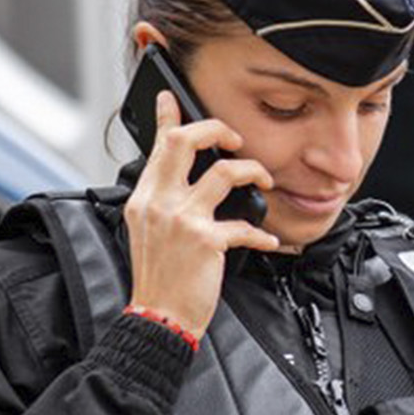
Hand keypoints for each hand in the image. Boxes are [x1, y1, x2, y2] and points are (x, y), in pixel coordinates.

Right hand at [125, 90, 279, 333]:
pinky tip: (269, 240)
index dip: (165, 117)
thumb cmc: (159, 279)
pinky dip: (261, 233)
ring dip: (252, 170)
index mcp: (144, 198)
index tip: (170, 96)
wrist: (158, 318)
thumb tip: (181, 182)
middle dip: (215, 129)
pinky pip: (243, 224)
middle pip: (184, 141)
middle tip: (235, 138)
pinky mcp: (205, 240)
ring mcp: (182, 219)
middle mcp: (159, 202)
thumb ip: (163, 202)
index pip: (156, 147)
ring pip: (224, 171)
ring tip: (263, 178)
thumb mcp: (149, 232)